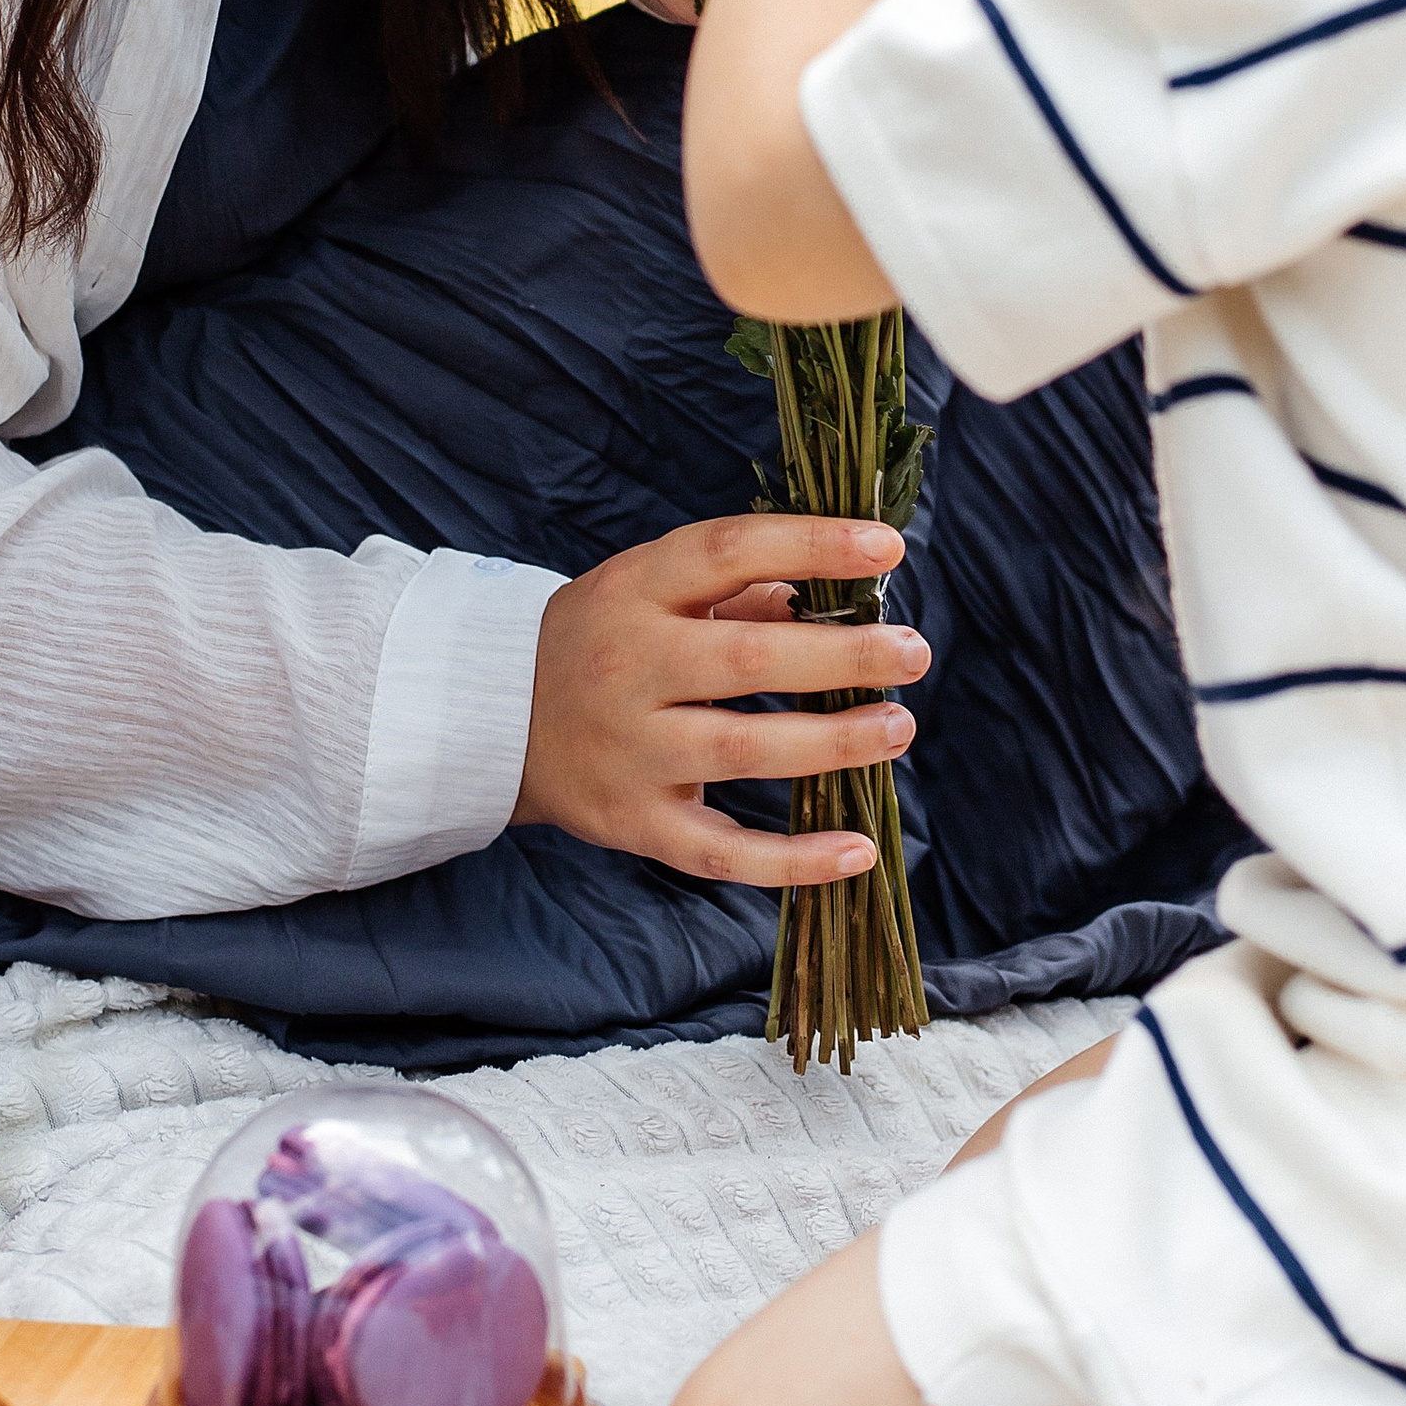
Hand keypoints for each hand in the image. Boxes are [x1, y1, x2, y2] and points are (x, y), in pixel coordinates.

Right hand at [514, 514, 927, 884]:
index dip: (811, 544)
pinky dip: (794, 860)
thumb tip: (842, 596)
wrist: (493, 715)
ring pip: (743, 752)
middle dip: (842, 656)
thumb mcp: (654, 591)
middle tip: (912, 653)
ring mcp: (631, 751)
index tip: (888, 548)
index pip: (728, 551)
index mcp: (636, 590)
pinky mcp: (635, 822)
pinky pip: (722, 852)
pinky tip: (859, 850)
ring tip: (897, 727)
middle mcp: (629, 668)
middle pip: (746, 660)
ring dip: (833, 743)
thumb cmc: (604, 639)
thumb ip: (743, 590)